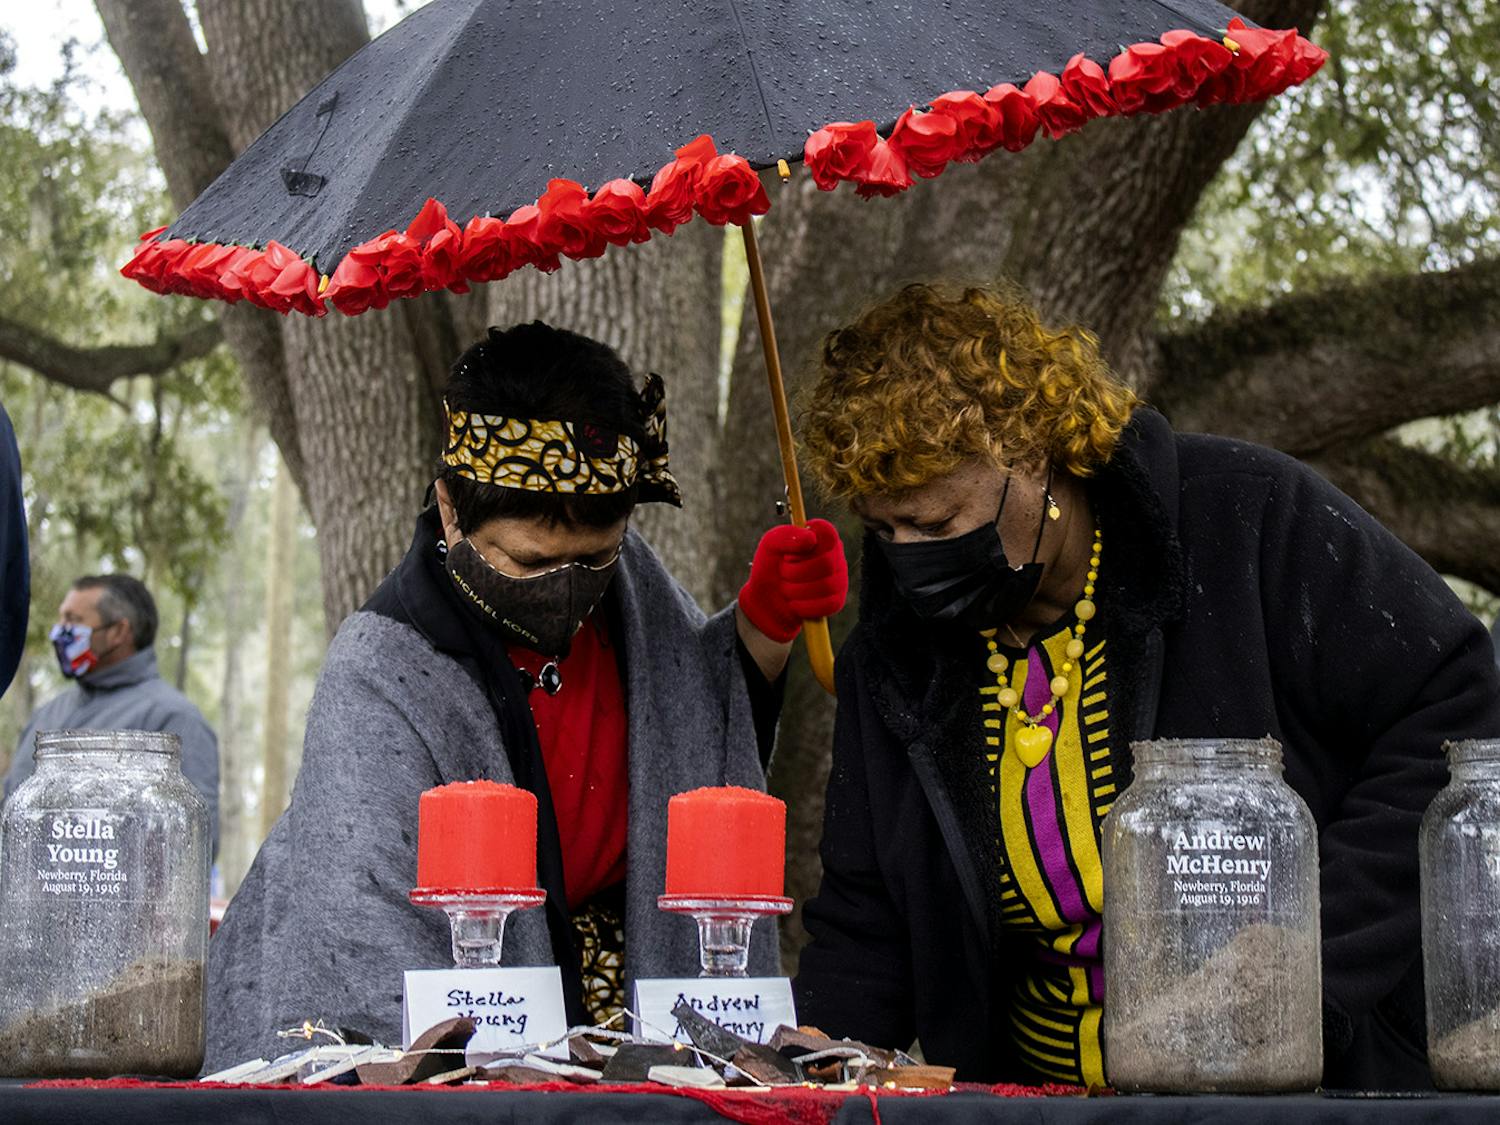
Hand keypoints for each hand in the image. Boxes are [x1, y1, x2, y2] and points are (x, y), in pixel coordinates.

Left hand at [738, 518, 848, 643]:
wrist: (765, 600)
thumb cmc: (771, 566)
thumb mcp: (770, 545)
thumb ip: (786, 536)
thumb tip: (811, 538)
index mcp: (822, 537)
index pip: (827, 532)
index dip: (806, 541)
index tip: (789, 550)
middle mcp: (835, 555)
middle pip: (826, 562)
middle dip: (795, 571)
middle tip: (783, 572)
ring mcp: (839, 579)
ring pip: (826, 586)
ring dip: (796, 590)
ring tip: (786, 588)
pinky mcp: (836, 601)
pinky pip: (827, 605)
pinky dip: (804, 606)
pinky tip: (794, 603)